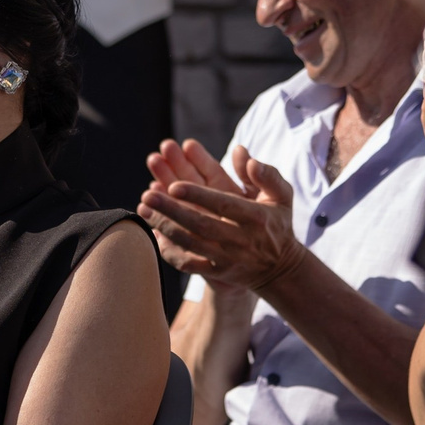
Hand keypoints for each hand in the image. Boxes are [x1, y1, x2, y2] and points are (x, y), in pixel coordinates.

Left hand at [139, 139, 305, 294]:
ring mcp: (227, 259)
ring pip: (191, 244)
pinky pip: (189, 265)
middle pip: (201, 225)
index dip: (198, 196)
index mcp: (256, 217)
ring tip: (143, 210)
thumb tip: (242, 152)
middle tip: (147, 195)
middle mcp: (241, 239)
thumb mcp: (282, 196)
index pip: (224, 204)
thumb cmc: (277, 224)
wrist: (281, 270)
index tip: (174, 186)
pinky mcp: (217, 273)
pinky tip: (154, 234)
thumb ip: (266, 174)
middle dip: (172, 211)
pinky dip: (169, 252)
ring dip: (165, 227)